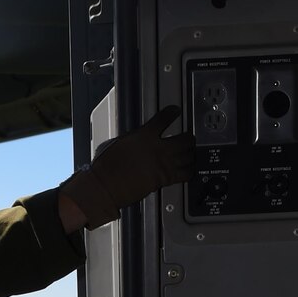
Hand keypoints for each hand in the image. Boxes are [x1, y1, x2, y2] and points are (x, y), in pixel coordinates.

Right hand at [58, 104, 195, 232]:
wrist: (107, 185)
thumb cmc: (107, 166)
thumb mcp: (119, 142)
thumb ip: (134, 138)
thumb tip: (138, 139)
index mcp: (145, 135)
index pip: (164, 118)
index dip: (172, 112)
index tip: (175, 111)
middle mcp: (158, 148)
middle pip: (184, 139)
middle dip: (188, 138)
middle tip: (188, 137)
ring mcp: (164, 164)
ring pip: (188, 156)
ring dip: (190, 153)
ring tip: (190, 153)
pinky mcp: (165, 179)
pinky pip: (186, 174)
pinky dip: (189, 170)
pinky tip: (188, 169)